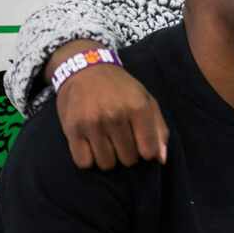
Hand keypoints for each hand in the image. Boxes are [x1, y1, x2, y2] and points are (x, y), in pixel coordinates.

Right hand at [49, 41, 168, 169]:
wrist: (86, 68)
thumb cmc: (121, 88)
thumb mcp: (146, 100)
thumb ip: (158, 129)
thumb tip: (161, 159)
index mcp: (138, 107)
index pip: (148, 150)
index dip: (147, 152)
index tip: (142, 145)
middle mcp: (115, 115)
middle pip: (128, 159)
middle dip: (128, 154)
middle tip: (122, 140)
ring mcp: (92, 123)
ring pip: (107, 164)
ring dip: (109, 158)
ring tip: (107, 142)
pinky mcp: (72, 129)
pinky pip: (84, 162)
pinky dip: (89, 159)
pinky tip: (92, 145)